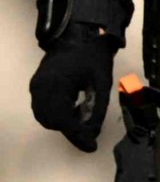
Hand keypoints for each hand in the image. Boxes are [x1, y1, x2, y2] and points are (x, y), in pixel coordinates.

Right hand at [30, 26, 115, 151]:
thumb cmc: (92, 56)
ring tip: (84, 118)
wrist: (77, 34)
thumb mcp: (102, 83)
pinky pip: (43, 107)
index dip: (77, 135)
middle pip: (50, 120)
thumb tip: (92, 132)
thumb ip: (97, 109)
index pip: (63, 119)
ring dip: (63, 123)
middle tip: (90, 135)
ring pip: (44, 116)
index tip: (91, 146)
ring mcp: (36, 86)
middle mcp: (40, 88)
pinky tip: (75, 109)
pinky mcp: (37, 85)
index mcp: (57, 85)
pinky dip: (58, 114)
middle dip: (70, 131)